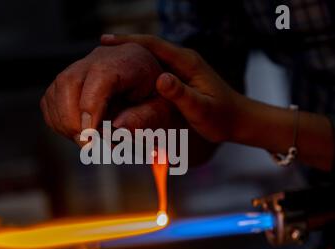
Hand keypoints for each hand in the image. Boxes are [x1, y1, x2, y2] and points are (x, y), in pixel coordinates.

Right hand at [40, 43, 176, 141]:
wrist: (151, 86)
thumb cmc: (159, 99)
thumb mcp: (162, 109)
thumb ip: (145, 118)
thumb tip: (118, 128)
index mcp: (128, 59)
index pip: (100, 77)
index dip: (91, 107)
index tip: (91, 136)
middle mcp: (100, 57)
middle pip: (70, 80)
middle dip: (73, 118)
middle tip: (87, 144)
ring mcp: (81, 67)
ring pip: (57, 89)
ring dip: (65, 122)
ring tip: (85, 142)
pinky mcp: (68, 80)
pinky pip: (50, 99)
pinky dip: (58, 120)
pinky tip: (76, 134)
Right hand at [101, 34, 244, 142]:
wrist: (238, 120)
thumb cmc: (222, 117)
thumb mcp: (203, 108)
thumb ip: (183, 95)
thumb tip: (160, 79)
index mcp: (187, 62)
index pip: (153, 46)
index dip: (128, 42)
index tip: (105, 41)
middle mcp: (181, 61)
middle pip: (146, 48)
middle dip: (122, 48)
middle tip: (96, 53)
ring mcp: (179, 69)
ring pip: (147, 59)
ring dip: (126, 59)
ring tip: (102, 63)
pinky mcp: (177, 79)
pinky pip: (151, 71)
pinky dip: (134, 73)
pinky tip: (122, 80)